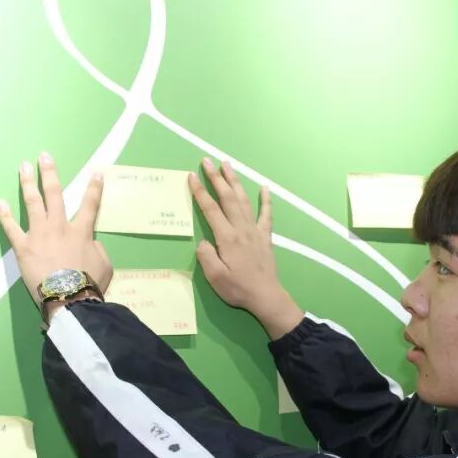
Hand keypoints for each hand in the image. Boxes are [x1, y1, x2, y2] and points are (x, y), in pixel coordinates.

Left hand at [0, 152, 112, 309]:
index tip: (96, 173)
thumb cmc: (89, 283)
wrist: (68, 297)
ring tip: (24, 167)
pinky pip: (11, 228)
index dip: (94, 188)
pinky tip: (0, 202)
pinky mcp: (23, 246)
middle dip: (50, 173)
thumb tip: (90, 244)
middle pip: (55, 194)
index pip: (90, 205)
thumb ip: (97, 249)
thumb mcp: (104, 264)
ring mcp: (39, 234)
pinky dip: (5, 215)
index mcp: (81, 231)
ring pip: (33, 202)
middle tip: (45, 156)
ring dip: (28, 183)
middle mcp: (59, 226)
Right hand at [189, 158, 302, 339]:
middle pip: (227, 197)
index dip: (200, 192)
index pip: (210, 209)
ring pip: (243, 200)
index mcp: (227, 237)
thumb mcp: (215, 276)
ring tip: (227, 165)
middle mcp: (241, 229)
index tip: (191, 176)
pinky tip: (264, 187)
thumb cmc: (238, 288)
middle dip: (216, 177)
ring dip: (234, 181)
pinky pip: (266, 214)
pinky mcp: (265, 237)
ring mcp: (255, 231)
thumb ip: (206, 256)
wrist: (266, 296)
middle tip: (207, 160)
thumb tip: (203, 242)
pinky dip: (265, 199)